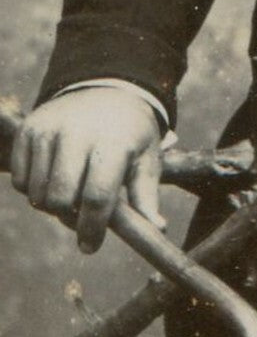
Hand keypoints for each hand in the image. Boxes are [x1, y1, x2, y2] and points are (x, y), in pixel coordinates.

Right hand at [10, 88, 163, 253]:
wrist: (106, 89)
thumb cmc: (130, 133)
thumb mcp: (147, 159)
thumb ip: (146, 196)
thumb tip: (157, 228)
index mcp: (112, 141)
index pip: (97, 196)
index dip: (92, 228)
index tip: (89, 246)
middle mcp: (76, 132)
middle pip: (60, 199)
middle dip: (69, 219)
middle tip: (81, 216)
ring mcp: (48, 129)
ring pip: (37, 194)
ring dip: (52, 206)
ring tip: (71, 193)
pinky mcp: (28, 130)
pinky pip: (20, 181)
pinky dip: (34, 190)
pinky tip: (53, 178)